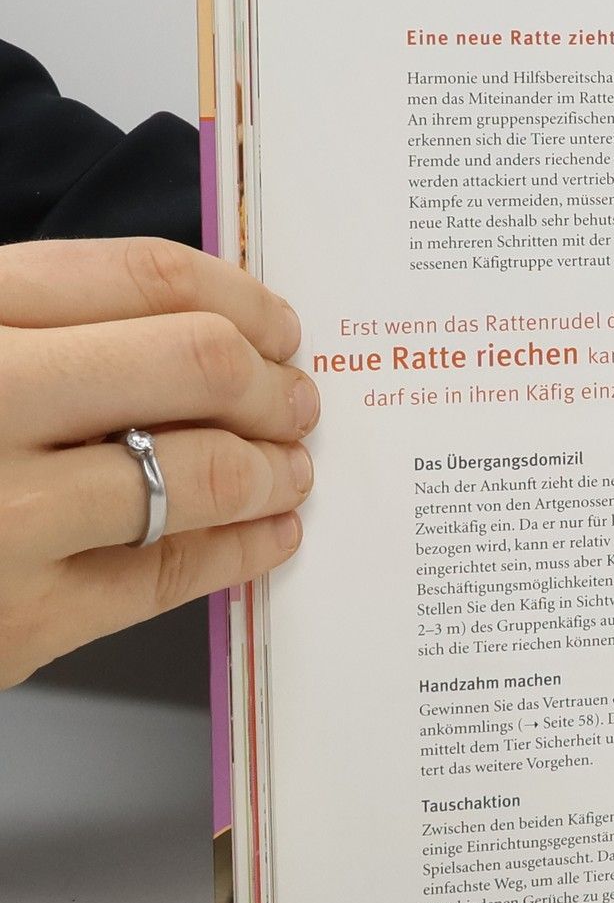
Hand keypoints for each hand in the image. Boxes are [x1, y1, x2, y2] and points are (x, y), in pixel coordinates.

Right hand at [0, 238, 316, 687]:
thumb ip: (34, 323)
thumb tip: (194, 324)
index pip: (143, 278)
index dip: (239, 298)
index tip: (276, 323)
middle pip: (196, 364)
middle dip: (271, 383)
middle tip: (296, 398)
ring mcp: (2, 519)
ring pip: (202, 473)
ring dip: (273, 468)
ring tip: (289, 467)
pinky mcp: (19, 625)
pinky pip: (171, 575)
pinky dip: (244, 549)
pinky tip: (270, 534)